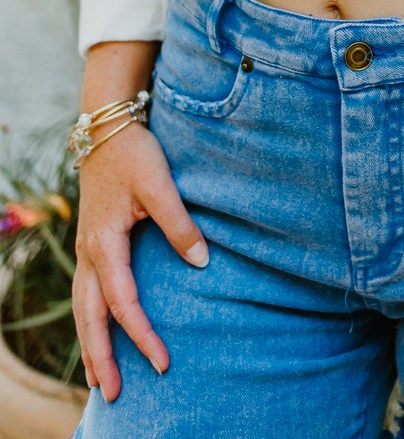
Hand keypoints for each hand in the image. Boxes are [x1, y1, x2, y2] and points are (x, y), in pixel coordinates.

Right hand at [73, 122, 208, 402]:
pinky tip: (98, 333)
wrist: (106, 127)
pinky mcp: (90, 244)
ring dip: (90, 344)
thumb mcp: (160, 184)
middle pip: (90, 317)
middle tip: (112, 394)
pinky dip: (89, 321)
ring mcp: (86, 250)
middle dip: (100, 357)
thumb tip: (202, 262)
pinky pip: (85, 293)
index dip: (141, 334)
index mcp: (104, 243)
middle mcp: (89, 253)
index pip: (123, 302)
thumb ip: (180, 224)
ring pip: (82, 308)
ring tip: (98, 379)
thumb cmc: (134, 154)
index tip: (161, 361)